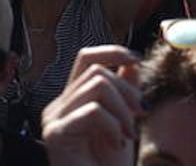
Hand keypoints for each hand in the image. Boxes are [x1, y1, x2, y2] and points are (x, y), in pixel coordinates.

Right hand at [41, 46, 141, 165]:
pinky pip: (93, 110)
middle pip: (96, 70)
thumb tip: (131, 61)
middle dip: (127, 88)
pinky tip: (117, 144)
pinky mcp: (56, 134)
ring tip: (129, 132)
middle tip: (141, 114)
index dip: (111, 51)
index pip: (85, 58)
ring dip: (123, 108)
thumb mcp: (124, 122)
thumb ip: (124, 91)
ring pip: (97, 85)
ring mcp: (53, 120)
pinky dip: (113, 124)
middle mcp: (57, 106)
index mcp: (71, 101)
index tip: (136, 59)